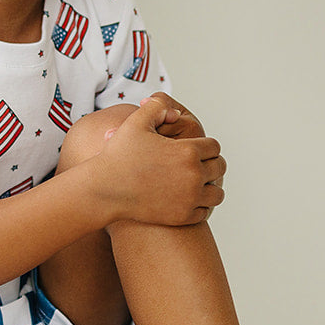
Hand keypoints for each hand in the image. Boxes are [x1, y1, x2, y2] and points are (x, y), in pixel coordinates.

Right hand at [94, 97, 225, 226]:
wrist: (104, 190)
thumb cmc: (118, 156)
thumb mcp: (135, 122)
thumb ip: (157, 107)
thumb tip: (175, 113)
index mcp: (187, 151)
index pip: (214, 147)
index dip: (206, 146)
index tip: (199, 149)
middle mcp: (194, 175)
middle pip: (219, 167)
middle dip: (211, 164)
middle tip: (202, 164)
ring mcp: (190, 199)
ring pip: (217, 193)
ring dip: (210, 186)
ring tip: (200, 183)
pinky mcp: (182, 217)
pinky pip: (204, 211)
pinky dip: (200, 206)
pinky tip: (189, 199)